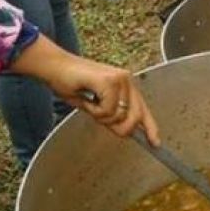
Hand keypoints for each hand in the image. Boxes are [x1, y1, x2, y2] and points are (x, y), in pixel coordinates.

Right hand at [10, 36, 161, 144]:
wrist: (54, 67)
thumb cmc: (71, 84)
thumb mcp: (95, 106)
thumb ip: (112, 117)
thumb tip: (125, 131)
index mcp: (125, 85)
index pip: (143, 109)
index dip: (150, 127)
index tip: (155, 143)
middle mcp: (126, 80)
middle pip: (135, 117)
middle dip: (119, 127)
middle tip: (100, 118)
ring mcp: (120, 79)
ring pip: (120, 116)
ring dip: (101, 117)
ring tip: (89, 102)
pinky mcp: (110, 81)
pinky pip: (107, 111)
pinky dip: (94, 111)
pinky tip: (86, 98)